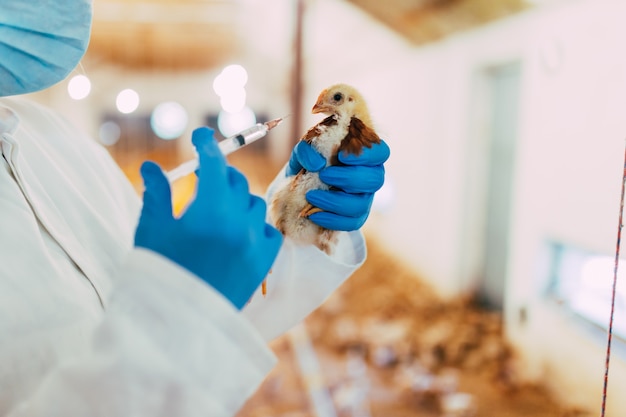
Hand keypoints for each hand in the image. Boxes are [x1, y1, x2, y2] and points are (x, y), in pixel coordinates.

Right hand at [135, 127, 282, 308]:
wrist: (179, 325)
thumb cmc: (158, 275)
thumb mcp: (151, 231)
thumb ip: (156, 194)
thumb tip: (150, 166)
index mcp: (210, 209)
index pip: (214, 163)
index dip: (207, 145)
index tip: (200, 135)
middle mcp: (239, 222)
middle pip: (236, 181)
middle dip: (219, 174)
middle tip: (203, 177)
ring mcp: (255, 243)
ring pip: (254, 205)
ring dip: (237, 199)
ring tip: (218, 208)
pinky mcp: (263, 263)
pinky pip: (269, 232)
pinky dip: (256, 225)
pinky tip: (240, 231)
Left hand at [290, 140, 389, 230]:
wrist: (302, 183)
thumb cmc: (311, 159)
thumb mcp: (305, 149)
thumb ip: (307, 150)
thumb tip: (317, 164)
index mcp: (366, 155)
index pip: (381, 152)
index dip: (367, 155)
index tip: (342, 155)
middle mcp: (371, 176)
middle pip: (375, 180)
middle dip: (348, 179)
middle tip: (324, 175)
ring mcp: (365, 198)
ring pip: (361, 204)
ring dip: (334, 202)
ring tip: (311, 196)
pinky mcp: (356, 217)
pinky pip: (351, 223)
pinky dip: (332, 220)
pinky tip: (314, 215)